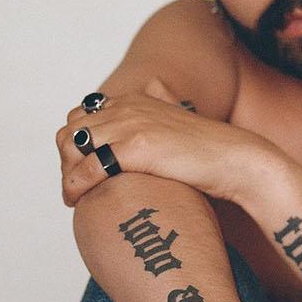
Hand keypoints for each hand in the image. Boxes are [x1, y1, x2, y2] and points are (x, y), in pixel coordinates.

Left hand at [55, 81, 278, 207]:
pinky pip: (88, 168)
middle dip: (66, 160)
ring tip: (73, 197)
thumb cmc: (208, 152)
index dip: (74, 144)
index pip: (80, 116)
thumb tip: (148, 104)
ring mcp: (130, 125)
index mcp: (133, 100)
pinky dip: (75, 186)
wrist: (236, 160)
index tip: (80, 168)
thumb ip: (157, 113)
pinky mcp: (135, 148)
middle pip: (71, 130)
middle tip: (74, 187)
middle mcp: (127, 107)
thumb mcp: (175, 126)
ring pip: (73, 148)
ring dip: (66, 174)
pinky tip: (76, 201)